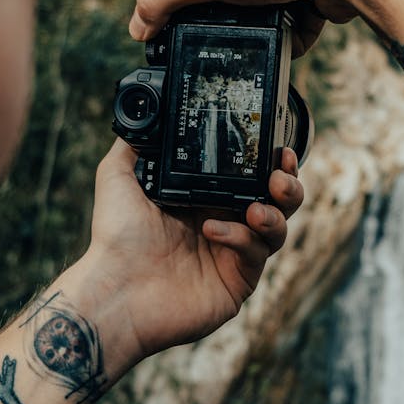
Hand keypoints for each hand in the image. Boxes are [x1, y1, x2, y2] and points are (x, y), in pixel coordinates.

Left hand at [79, 139, 303, 366]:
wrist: (115, 289)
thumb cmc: (114, 239)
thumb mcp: (118, 178)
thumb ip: (135, 145)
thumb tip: (144, 114)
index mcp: (206, 200)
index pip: (253, 176)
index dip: (272, 162)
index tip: (280, 149)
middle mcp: (226, 225)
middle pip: (279, 202)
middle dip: (289, 186)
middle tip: (279, 177)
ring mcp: (233, 256)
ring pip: (278, 230)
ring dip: (275, 214)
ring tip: (255, 209)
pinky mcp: (237, 283)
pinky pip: (256, 256)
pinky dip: (240, 239)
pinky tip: (213, 231)